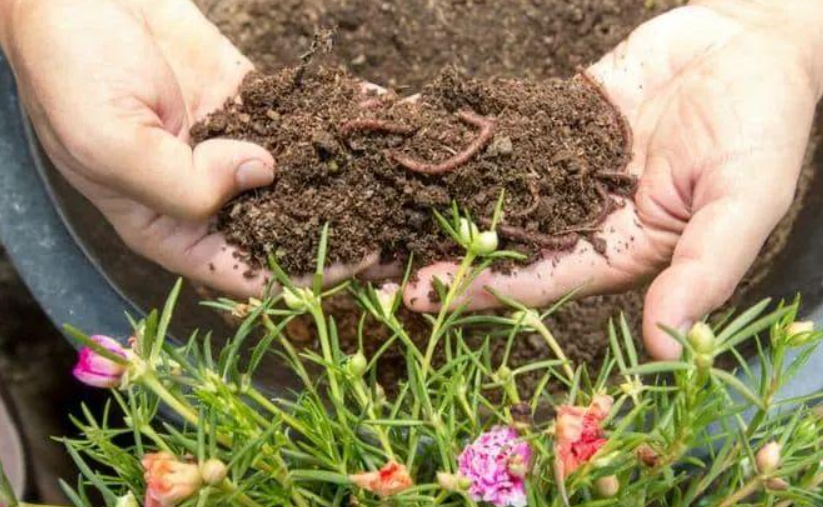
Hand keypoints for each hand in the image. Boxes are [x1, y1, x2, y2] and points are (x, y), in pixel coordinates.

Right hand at [0, 0, 376, 295]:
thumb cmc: (68, 68)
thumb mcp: (109, 141)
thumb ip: (181, 182)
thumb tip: (263, 175)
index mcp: (168, 226)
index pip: (248, 272)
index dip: (308, 275)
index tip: (364, 262)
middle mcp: (207, 194)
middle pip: (288, 229)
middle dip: (347, 229)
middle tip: (409, 225)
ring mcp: (232, 146)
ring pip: (303, 173)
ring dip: (355, 173)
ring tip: (414, 172)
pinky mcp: (250, 101)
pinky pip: (303, 115)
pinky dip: (342, 114)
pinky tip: (388, 111)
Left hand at [403, 0, 822, 359]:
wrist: (753, 46)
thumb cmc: (763, 128)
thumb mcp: (742, 204)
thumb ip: (703, 271)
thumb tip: (668, 349)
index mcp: (617, 251)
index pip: (534, 283)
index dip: (475, 291)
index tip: (413, 298)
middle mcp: (580, 218)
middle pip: (495, 243)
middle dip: (431, 252)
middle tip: (360, 259)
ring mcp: (562, 169)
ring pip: (486, 189)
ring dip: (429, 199)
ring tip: (363, 203)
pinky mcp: (554, 122)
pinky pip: (499, 134)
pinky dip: (455, 136)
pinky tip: (405, 138)